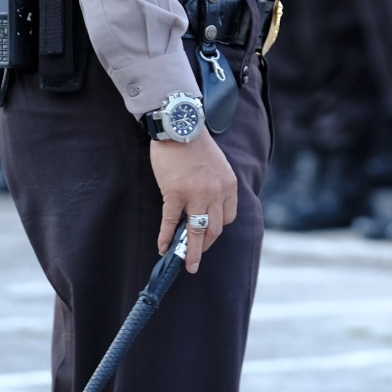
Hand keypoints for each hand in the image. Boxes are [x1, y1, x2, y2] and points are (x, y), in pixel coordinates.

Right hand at [150, 128, 237, 274]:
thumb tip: (206, 208)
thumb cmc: (196, 144)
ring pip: (196, 232)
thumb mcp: (218, 165)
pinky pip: (171, 223)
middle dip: (206, 246)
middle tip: (196, 257)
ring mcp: (196, 195)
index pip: (228, 217)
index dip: (217, 229)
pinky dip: (166, 238)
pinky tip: (162, 247)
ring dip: (191, 252)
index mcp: (228, 184)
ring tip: (186, 264)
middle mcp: (216, 192)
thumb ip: (216, 185)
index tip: (208, 235)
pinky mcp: (176, 194)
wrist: (180, 126)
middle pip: (215, 229)